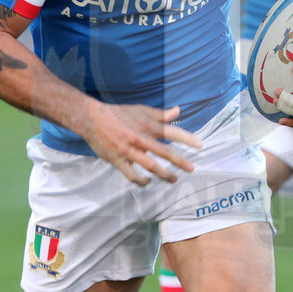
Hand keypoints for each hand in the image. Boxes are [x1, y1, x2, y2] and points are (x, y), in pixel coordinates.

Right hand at [85, 103, 202, 185]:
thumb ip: (161, 114)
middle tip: (191, 168)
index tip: (200, 145)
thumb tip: (178, 111)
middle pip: (164, 152)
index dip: (187, 138)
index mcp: (147, 125)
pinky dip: (141, 181)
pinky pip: (132, 175)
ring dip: (164, 174)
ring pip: (151, 166)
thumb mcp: (141, 109)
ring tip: (174, 179)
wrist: (92, 119)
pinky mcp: (118, 160)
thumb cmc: (119, 113)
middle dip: (180, 162)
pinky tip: (148, 182)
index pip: (171, 132)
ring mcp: (130, 151)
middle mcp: (140, 138)